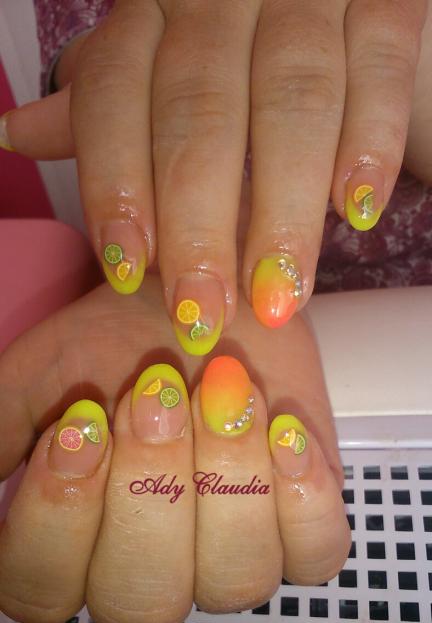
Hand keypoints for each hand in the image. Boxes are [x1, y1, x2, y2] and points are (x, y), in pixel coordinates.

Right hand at [0, 277, 348, 622]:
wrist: (203, 302)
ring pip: (234, 582)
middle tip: (156, 390)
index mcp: (72, 549)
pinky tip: (282, 429)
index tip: (80, 424)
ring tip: (224, 388)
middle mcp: (149, 571)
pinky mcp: (300, 531)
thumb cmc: (115, 341)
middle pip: (142, 599)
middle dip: (151, 488)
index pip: (41, 590)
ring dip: (228, 478)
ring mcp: (230, 560)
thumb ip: (1, 437)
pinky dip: (300, 495)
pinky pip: (315, 556)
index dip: (58, 518)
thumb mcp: (34, 379)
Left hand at [3, 1, 424, 348]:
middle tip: (205, 313)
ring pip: (292, 100)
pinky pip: (380, 65)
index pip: (116, 92)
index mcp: (153, 9)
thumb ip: (102, 103)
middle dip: (200, 223)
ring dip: (284, 210)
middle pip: (201, 112)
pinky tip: (357, 210)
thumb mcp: (157, 63)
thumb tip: (14, 133)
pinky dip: (370, 141)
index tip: (129, 272)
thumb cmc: (233, 44)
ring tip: (278, 296)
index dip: (118, 183)